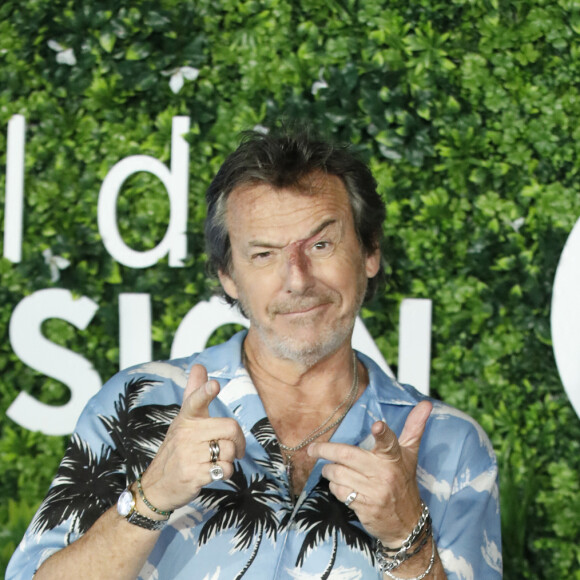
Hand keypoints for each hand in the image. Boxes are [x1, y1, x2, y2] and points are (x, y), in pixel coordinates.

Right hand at [139, 365, 245, 511]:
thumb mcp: (183, 420)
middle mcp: (186, 434)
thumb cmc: (177, 449)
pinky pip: (225, 469)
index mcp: (186, 418)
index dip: (205, 392)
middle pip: (230, 428)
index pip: (195, 401)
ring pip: (229, 450)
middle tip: (236, 448)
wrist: (156, 486)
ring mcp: (188, 455)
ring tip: (216, 460)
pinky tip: (212, 472)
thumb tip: (199, 365)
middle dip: (239, 440)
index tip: (214, 385)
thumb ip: (195, 394)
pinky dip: (225, 473)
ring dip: (230, 459)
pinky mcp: (193, 474)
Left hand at [307, 400, 431, 544]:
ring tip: (329, 468)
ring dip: (329, 470)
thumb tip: (426, 403)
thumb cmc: (404, 481)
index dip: (383, 433)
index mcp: (394, 457)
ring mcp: (374, 492)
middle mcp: (384, 473)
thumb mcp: (410, 454)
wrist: (408, 523)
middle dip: (325, 450)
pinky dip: (334, 487)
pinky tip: (339, 485)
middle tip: (313, 448)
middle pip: (347, 455)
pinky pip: (340, 492)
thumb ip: (414, 428)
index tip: (377, 426)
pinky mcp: (365, 507)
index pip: (389, 442)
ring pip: (339, 474)